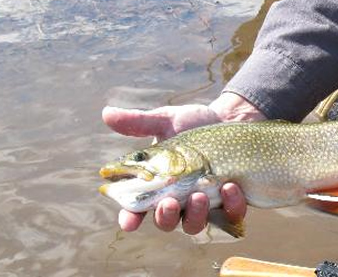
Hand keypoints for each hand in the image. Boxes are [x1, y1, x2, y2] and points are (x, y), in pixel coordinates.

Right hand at [102, 93, 261, 232]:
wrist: (231, 121)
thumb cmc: (194, 125)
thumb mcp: (167, 121)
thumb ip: (139, 122)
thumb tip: (107, 113)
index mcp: (157, 186)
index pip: (136, 210)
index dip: (130, 218)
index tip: (129, 222)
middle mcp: (178, 201)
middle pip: (165, 222)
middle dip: (165, 217)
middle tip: (169, 202)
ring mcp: (205, 205)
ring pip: (194, 225)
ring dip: (195, 215)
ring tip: (199, 194)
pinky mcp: (231, 203)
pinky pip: (231, 215)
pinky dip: (231, 204)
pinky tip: (230, 186)